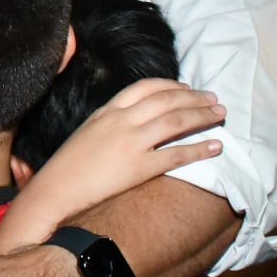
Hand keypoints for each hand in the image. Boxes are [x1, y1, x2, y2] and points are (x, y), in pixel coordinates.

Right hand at [64, 78, 224, 194]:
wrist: (55, 191)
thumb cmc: (68, 166)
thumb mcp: (87, 133)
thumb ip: (109, 123)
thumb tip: (131, 122)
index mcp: (107, 111)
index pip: (145, 87)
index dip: (171, 85)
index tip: (188, 88)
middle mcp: (121, 121)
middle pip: (166, 100)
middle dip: (195, 98)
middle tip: (214, 99)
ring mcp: (131, 143)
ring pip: (176, 121)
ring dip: (202, 116)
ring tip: (220, 115)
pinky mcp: (139, 168)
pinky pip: (176, 155)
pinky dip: (199, 149)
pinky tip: (216, 147)